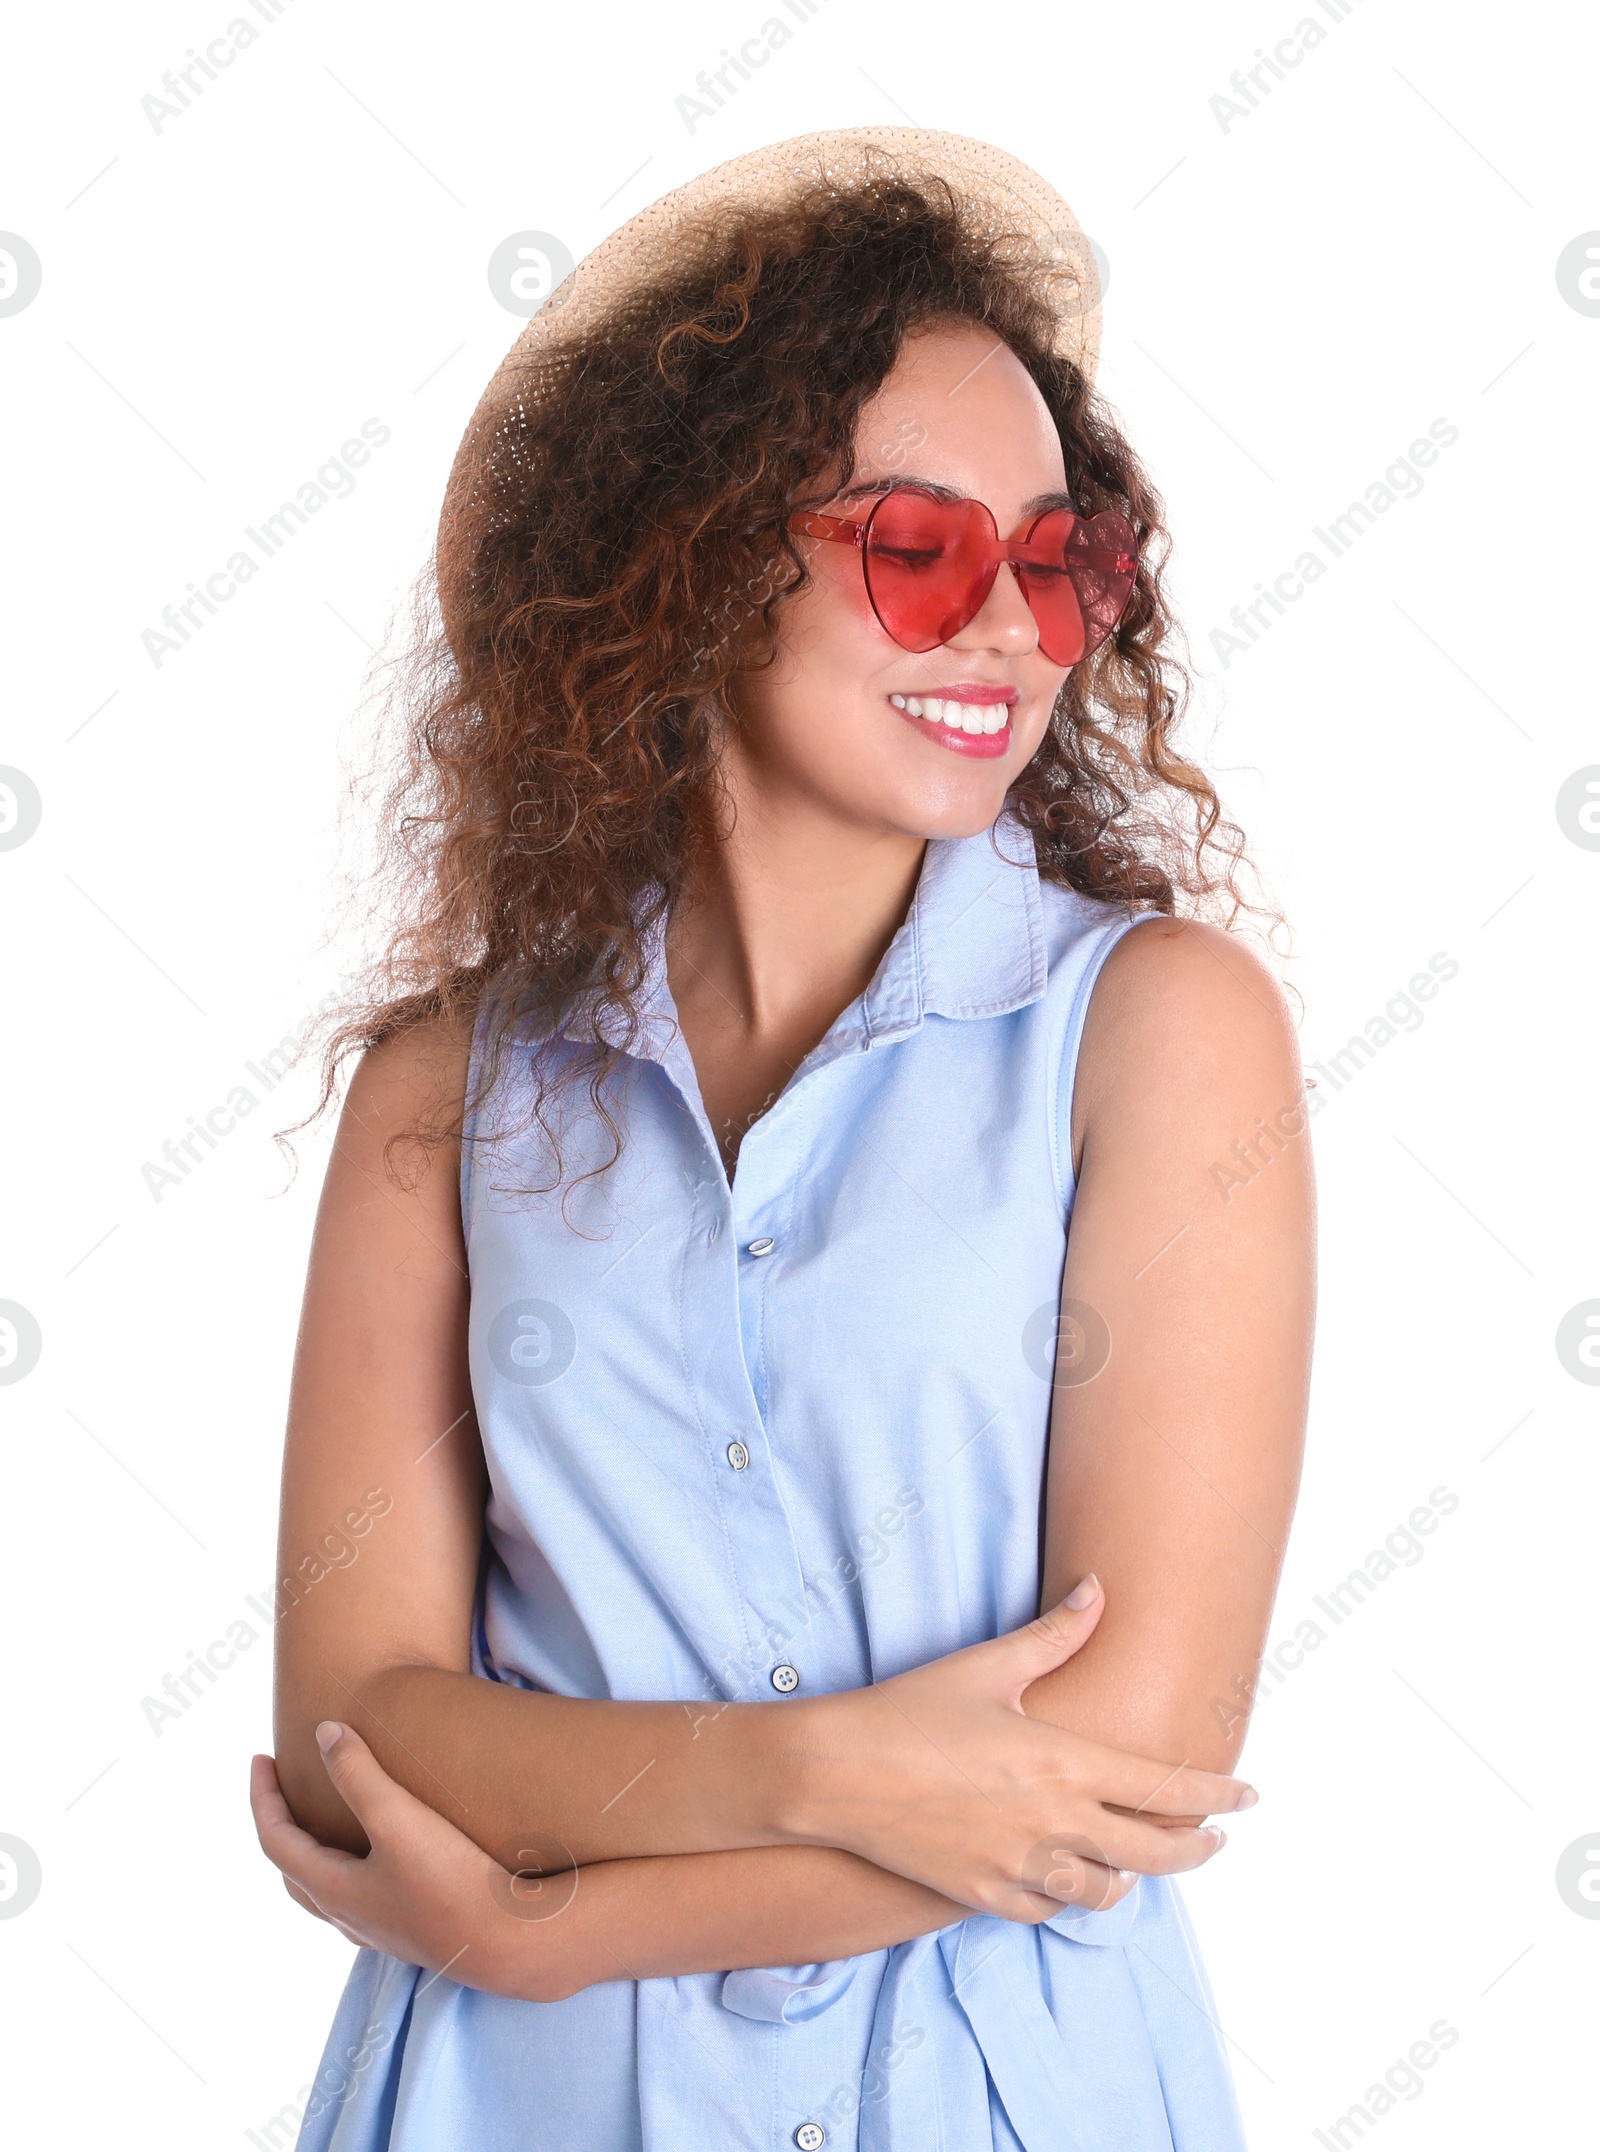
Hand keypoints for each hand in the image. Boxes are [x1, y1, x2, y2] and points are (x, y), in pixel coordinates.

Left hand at [250, 1723, 564, 2003]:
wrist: (510, 1942)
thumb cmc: (451, 1880)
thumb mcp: (399, 1819)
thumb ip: (357, 1774)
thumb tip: (324, 1732)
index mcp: (333, 1890)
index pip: (276, 1840)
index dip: (262, 1797)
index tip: (259, 1758)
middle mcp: (349, 1916)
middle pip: (294, 1869)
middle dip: (281, 1825)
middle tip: (281, 1788)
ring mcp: (381, 1928)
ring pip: (327, 1889)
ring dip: (315, 1849)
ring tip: (325, 1819)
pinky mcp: (412, 1929)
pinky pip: (362, 1896)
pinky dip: (351, 1866)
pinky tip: (379, 1855)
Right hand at [786, 1577, 1256, 1919]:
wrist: (835, 1775)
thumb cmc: (909, 1712)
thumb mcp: (987, 1666)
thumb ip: (1055, 1634)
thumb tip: (1099, 1589)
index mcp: (1064, 1762)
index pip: (1168, 1789)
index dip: (1218, 1797)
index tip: (1247, 1799)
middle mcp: (1053, 1822)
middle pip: (1156, 1856)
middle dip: (1195, 1849)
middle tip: (1213, 1841)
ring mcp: (1020, 1866)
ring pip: (1105, 1892)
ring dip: (1131, 1878)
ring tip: (1135, 1861)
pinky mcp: (984, 1895)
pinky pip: (1048, 1909)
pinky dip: (1069, 1895)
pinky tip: (1068, 1877)